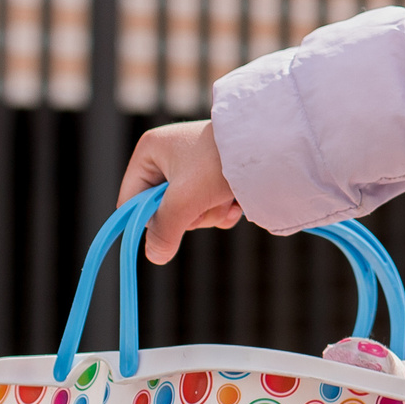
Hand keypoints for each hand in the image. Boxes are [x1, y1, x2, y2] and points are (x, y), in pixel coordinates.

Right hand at [120, 119, 240, 264]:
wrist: (272, 147)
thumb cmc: (221, 164)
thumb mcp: (185, 200)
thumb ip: (164, 230)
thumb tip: (155, 256)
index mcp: (150, 151)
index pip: (131, 199)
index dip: (147, 219)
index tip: (168, 229)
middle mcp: (169, 155)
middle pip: (163, 209)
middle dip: (189, 215)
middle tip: (205, 203)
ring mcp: (194, 165)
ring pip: (190, 211)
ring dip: (210, 213)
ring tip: (225, 196)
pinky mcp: (217, 175)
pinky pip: (210, 206)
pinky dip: (223, 209)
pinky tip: (238, 202)